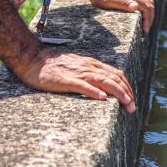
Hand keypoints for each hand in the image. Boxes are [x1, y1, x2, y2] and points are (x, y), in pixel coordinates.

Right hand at [17, 49, 135, 112]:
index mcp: (91, 64)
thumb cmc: (54, 65)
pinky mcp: (65, 80)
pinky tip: (102, 98)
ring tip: (126, 103)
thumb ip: (90, 74)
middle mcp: (88, 67)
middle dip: (127, 93)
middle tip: (133, 108)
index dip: (127, 87)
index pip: (116, 74)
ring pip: (103, 81)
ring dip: (117, 93)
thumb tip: (105, 87)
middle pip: (114, 78)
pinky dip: (94, 91)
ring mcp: (77, 73)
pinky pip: (82, 85)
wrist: (33, 59)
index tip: (132, 99)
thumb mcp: (77, 67)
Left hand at [87, 0, 154, 32]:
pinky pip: (143, 2)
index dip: (147, 20)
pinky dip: (146, 10)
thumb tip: (136, 7)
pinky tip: (141, 17)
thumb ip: (123, 3)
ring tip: (145, 25)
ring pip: (148, 3)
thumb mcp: (109, 1)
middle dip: (150, 19)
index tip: (144, 31)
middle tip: (145, 32)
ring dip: (149, 14)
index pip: (146, 9)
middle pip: (150, 6)